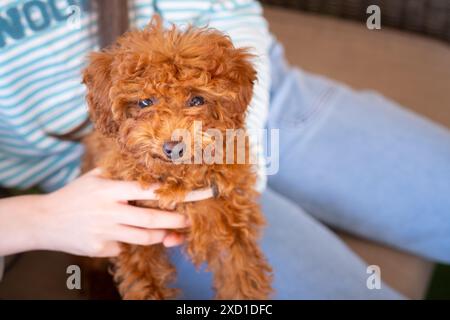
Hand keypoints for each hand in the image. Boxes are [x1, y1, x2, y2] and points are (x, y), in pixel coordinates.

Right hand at [0, 169, 212, 256]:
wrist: (44, 221)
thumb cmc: (75, 195)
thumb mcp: (95, 177)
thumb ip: (120, 175)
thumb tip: (151, 172)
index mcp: (109, 190)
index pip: (147, 190)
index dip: (172, 193)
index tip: (194, 194)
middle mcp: (109, 211)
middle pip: (151, 219)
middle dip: (175, 221)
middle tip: (189, 221)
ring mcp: (105, 232)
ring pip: (143, 237)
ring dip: (160, 235)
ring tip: (169, 231)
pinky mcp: (101, 249)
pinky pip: (125, 246)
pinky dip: (129, 241)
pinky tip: (120, 234)